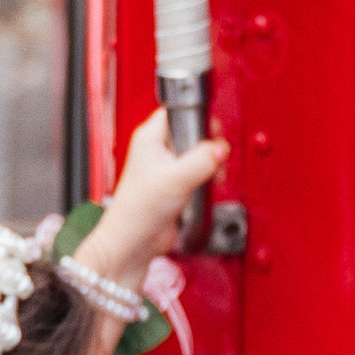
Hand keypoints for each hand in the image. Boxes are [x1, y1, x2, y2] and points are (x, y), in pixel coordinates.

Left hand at [70, 107, 229, 296]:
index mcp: (150, 137)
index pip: (179, 110)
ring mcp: (168, 166)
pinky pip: (201, 170)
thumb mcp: (175, 179)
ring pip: (201, 151)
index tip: (211, 132)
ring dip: (212, 163)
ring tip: (212, 175)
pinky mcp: (177, 183)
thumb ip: (202, 160)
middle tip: (213, 158)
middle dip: (210, 145)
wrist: (133, 244)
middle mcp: (159, 149)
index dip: (198, 118)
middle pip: (195, 130)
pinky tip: (208, 185)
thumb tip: (221, 148)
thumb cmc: (137, 212)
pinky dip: (209, 177)